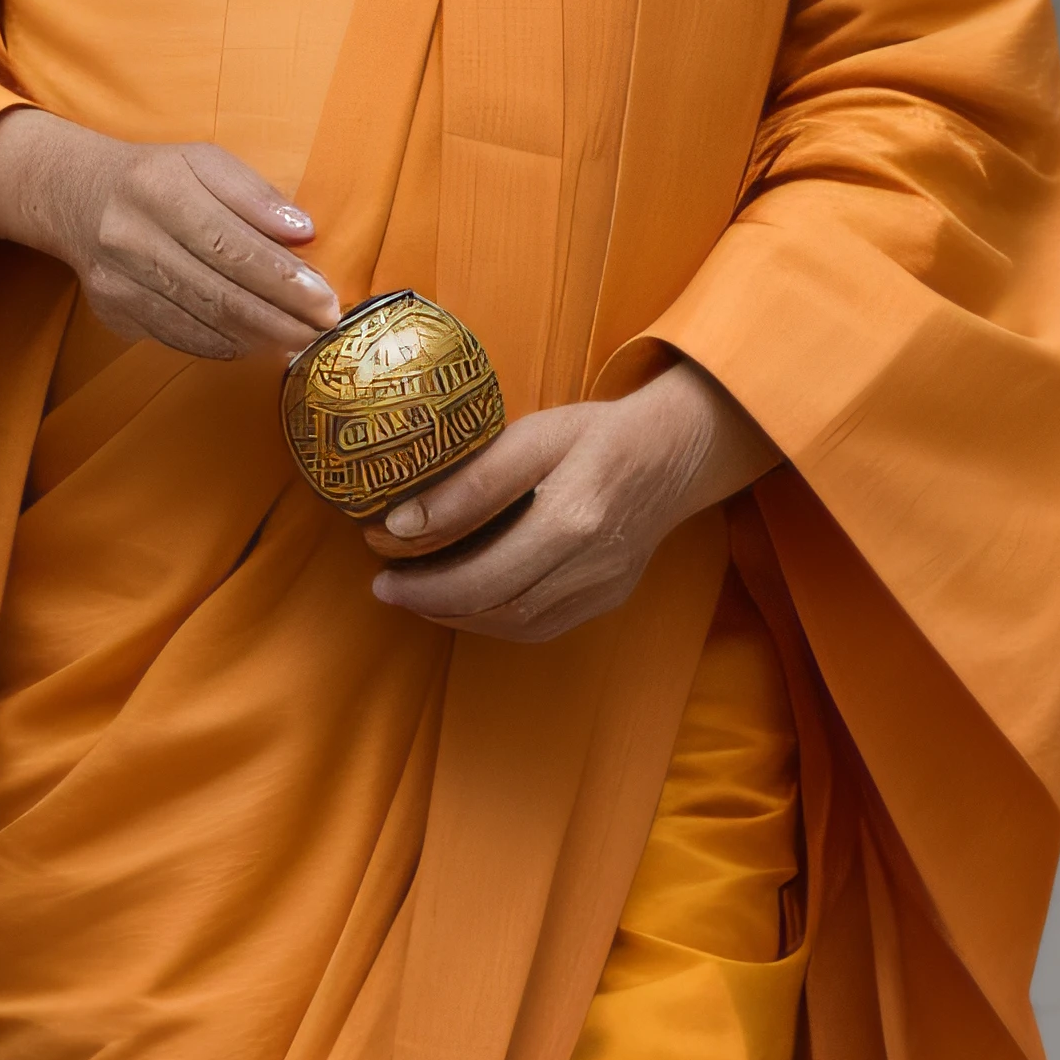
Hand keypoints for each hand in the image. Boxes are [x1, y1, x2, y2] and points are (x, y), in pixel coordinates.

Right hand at [0, 107, 340, 360]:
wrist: (74, 195)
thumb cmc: (157, 177)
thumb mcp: (204, 161)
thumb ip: (255, 194)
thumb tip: (303, 232)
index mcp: (159, 190)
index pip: (232, 246)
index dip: (283, 281)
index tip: (326, 301)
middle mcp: (133, 238)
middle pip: (219, 294)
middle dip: (280, 320)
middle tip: (322, 333)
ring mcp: (119, 281)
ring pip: (201, 324)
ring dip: (258, 340)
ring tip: (299, 341)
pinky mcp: (114, 312)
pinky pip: (179, 338)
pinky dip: (223, 346)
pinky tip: (255, 343)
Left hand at [369, 356, 777, 642]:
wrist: (678, 449)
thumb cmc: (600, 433)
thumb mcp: (533, 435)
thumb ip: (471, 482)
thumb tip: (401, 524)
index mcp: (572, 519)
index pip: (483, 576)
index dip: (426, 586)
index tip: (381, 575)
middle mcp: (591, 565)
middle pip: (498, 609)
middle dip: (434, 605)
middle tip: (389, 589)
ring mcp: (605, 588)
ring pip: (519, 627)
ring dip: (462, 619)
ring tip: (421, 596)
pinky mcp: (610, 597)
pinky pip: (543, 626)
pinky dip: (497, 621)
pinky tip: (471, 601)